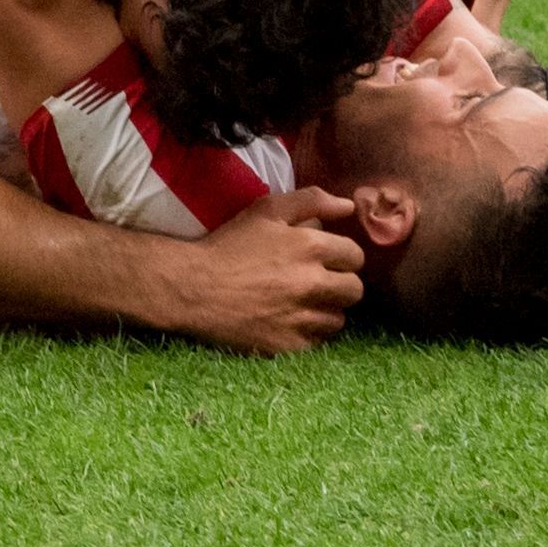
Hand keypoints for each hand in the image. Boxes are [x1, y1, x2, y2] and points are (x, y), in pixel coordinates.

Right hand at [153, 188, 364, 355]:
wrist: (192, 287)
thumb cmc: (229, 244)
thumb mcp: (267, 210)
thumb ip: (312, 200)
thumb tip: (349, 205)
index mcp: (311, 247)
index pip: (355, 256)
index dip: (342, 257)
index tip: (326, 259)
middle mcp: (312, 284)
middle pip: (354, 290)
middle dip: (340, 284)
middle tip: (317, 282)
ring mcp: (301, 318)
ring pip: (337, 320)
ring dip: (325, 311)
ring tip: (301, 304)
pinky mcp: (288, 345)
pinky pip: (317, 342)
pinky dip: (307, 333)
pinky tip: (288, 321)